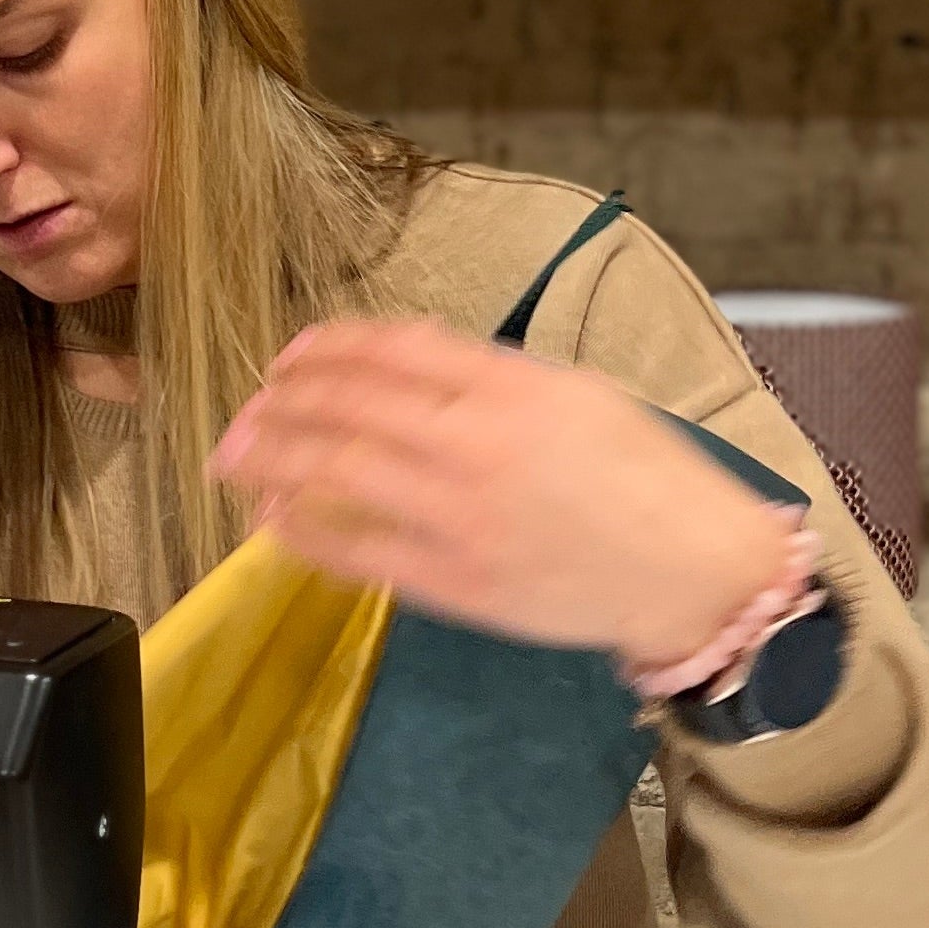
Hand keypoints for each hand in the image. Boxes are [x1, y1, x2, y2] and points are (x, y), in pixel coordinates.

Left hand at [210, 317, 796, 669]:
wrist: (693, 572)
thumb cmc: (645, 477)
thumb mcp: (578, 395)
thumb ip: (492, 377)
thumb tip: (407, 367)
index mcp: (512, 387)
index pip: (392, 349)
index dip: (328, 346)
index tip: (293, 353)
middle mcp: (477, 443)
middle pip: (351, 405)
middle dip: (284, 400)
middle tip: (246, 404)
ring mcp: (460, 516)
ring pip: (339, 473)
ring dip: (274, 457)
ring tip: (235, 454)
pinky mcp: (455, 581)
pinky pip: (359, 554)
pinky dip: (306, 532)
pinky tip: (272, 519)